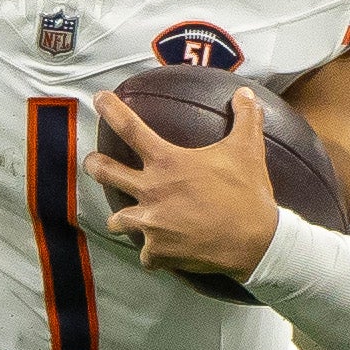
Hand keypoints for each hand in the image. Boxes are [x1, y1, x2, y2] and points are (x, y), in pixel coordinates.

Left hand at [86, 87, 282, 282]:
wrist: (256, 241)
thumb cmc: (249, 193)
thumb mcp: (248, 149)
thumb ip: (245, 117)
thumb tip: (245, 93)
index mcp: (168, 162)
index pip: (130, 128)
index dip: (111, 110)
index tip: (98, 99)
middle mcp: (151, 191)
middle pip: (105, 173)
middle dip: (94, 165)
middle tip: (92, 162)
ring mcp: (151, 224)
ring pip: (117, 221)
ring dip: (121, 219)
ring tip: (124, 220)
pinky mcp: (158, 252)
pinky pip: (145, 255)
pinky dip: (151, 255)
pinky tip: (159, 253)